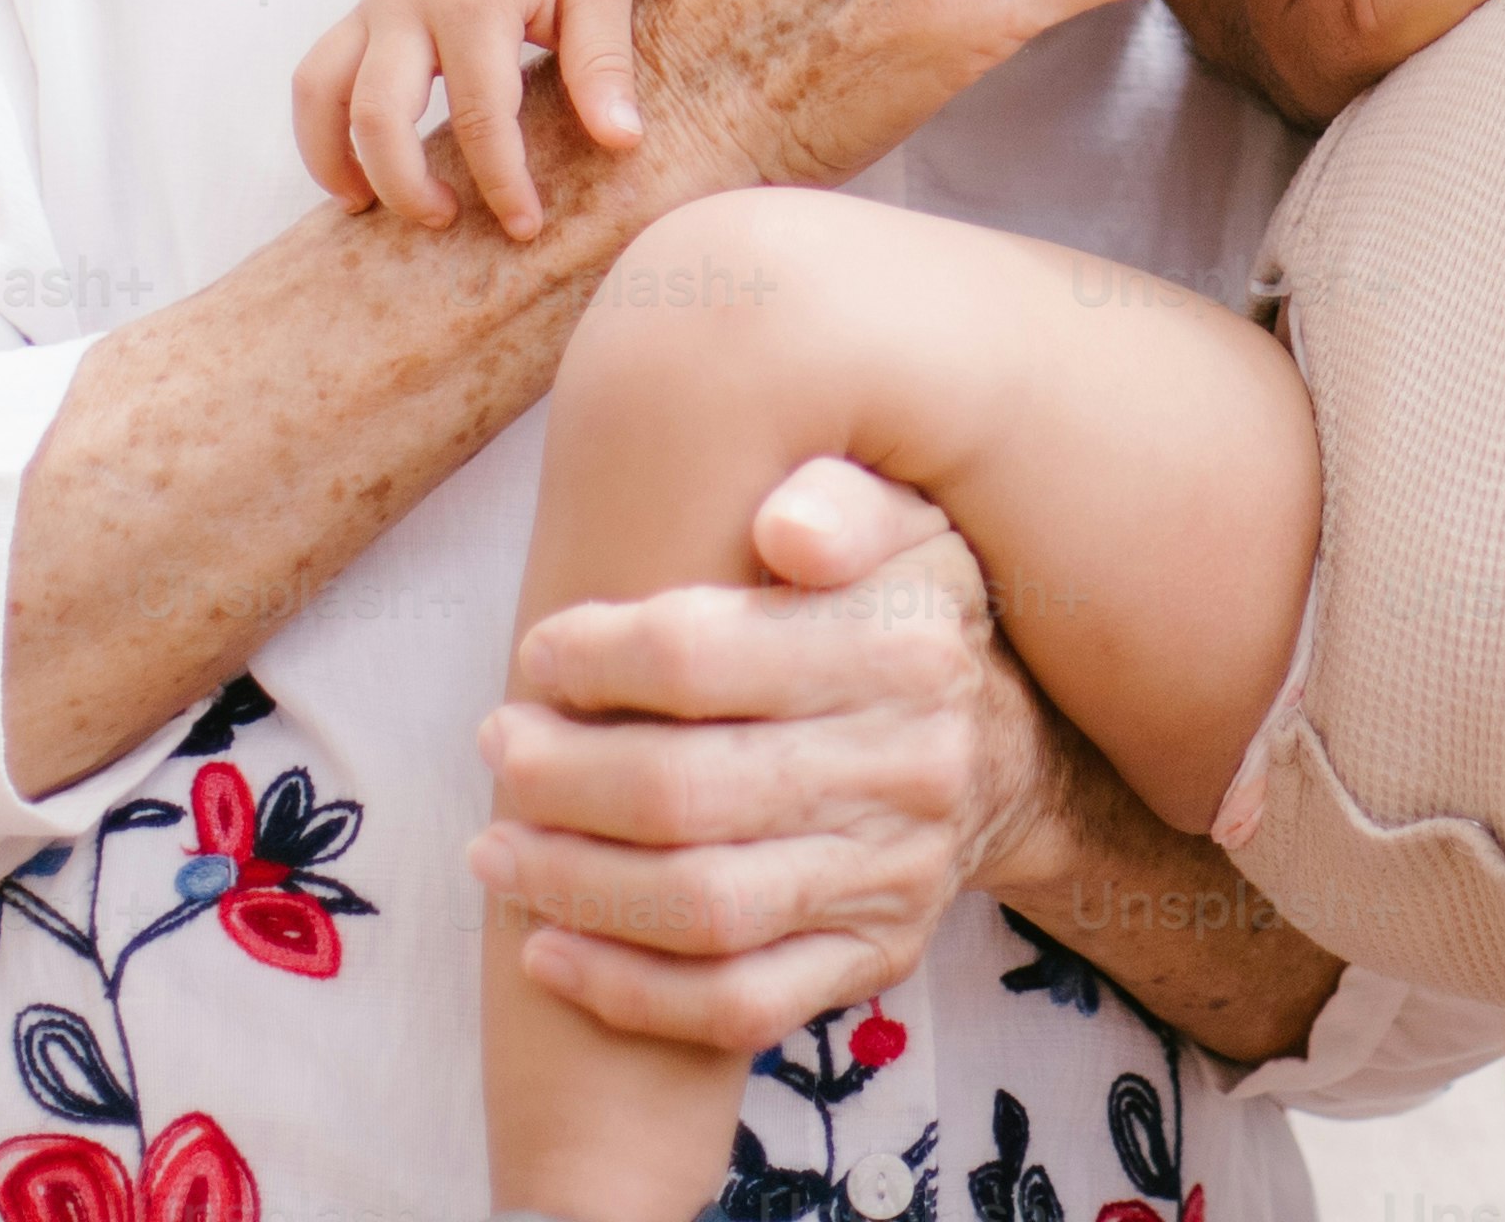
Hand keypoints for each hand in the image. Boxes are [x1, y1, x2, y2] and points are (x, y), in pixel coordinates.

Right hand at [290, 0, 643, 235]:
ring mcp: (380, 2)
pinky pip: (318, 72)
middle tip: (449, 223)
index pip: (481, 115)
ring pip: (320, 90)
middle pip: (376, 112)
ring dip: (334, 157)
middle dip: (404, 182)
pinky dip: (321, 125)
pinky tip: (353, 171)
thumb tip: (623, 144)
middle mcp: (410, 2)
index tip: (526, 227)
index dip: (502, 181)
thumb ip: (604, 65)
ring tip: (368, 210)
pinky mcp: (368, 6)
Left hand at [468, 457, 1051, 1054]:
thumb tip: (782, 527)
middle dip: (562, 778)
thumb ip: (839, 499)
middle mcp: (911, 766)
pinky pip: (739, 1004)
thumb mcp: (901, 520)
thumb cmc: (902, 614)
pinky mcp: (878, 955)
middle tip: (499, 748)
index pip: (706, 658)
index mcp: (904, 644)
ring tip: (498, 851)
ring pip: (706, 909)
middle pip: (690, 794)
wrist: (1007, 746)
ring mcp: (897, 875)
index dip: (598, 661)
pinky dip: (631, 991)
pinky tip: (551, 951)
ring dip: (575, 885)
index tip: (540, 655)